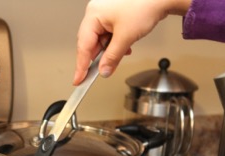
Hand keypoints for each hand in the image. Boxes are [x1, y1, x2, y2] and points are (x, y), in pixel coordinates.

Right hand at [73, 0, 191, 83]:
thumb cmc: (145, 5)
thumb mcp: (126, 37)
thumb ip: (112, 57)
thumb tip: (104, 70)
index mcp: (93, 14)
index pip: (83, 45)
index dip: (81, 66)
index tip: (79, 79)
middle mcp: (96, 11)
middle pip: (91, 42)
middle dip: (101, 56)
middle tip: (103, 70)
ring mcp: (105, 12)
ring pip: (101, 39)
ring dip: (111, 49)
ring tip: (123, 51)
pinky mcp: (115, 14)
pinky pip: (109, 33)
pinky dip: (116, 42)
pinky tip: (125, 45)